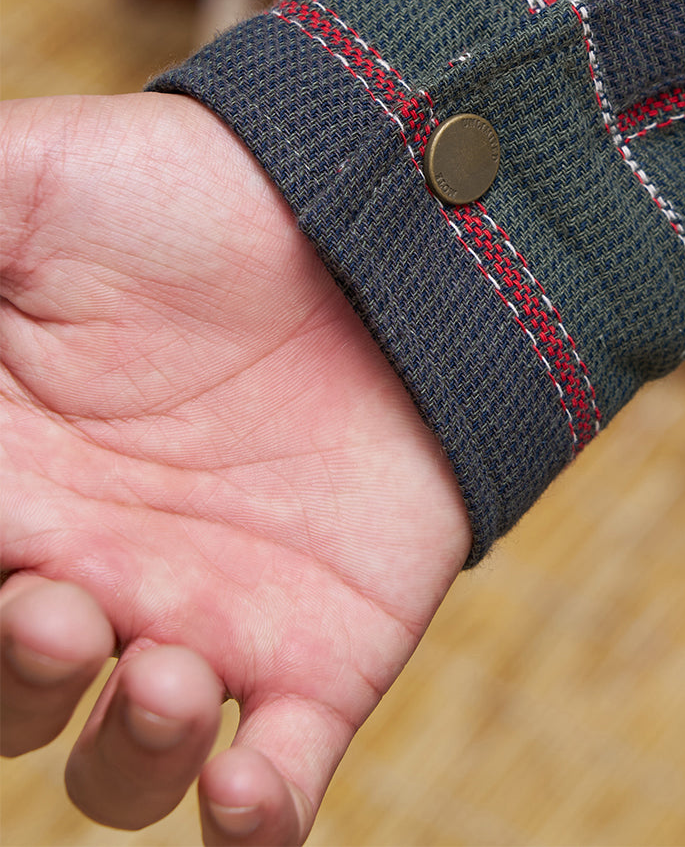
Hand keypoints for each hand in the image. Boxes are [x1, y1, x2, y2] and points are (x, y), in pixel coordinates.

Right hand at [0, 92, 470, 843]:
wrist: (362, 214)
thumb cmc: (179, 194)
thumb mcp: (22, 188)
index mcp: (2, 481)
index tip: (2, 531)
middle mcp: (81, 572)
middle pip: (5, 695)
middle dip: (13, 678)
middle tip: (54, 604)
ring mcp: (199, 617)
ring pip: (123, 763)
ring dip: (127, 753)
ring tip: (170, 671)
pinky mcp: (318, 645)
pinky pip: (278, 782)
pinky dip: (253, 821)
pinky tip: (246, 788)